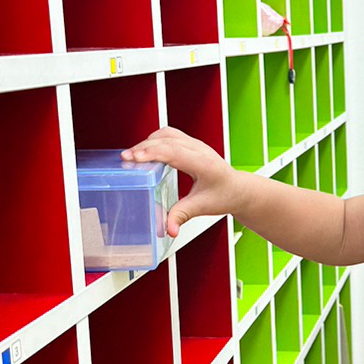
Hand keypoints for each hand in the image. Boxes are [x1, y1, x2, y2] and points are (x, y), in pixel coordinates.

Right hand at [122, 127, 243, 236]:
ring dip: (148, 142)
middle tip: (125, 159)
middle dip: (144, 148)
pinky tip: (145, 152)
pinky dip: (155, 141)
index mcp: (203, 163)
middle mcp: (199, 149)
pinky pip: (170, 135)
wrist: (238, 189)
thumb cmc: (224, 196)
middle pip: (167, 140)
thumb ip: (182, 216)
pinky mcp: (191, 144)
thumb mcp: (203, 207)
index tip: (134, 158)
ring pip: (167, 134)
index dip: (152, 153)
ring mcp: (196, 144)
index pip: (174, 151)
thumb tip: (168, 230)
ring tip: (132, 156)